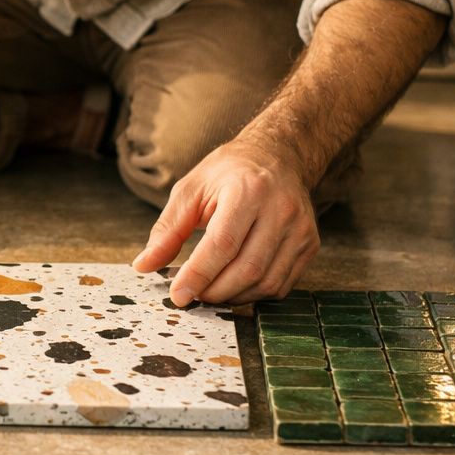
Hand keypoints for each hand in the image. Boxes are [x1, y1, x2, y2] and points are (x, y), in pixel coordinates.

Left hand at [131, 137, 319, 305]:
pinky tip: (234, 287)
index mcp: (248, 191)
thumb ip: (168, 229)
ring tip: (209, 291)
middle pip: (247, 269)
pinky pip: (281, 285)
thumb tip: (144, 265)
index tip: (177, 295)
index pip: (223, 244)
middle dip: (213, 291)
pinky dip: (254, 294)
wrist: (278, 157)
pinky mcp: (310, 245)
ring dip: (233, 297)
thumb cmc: (229, 173)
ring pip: (266, 283)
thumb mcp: (191, 190)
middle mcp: (281, 210)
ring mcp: (301, 230)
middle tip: (191, 295)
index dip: (198, 274)